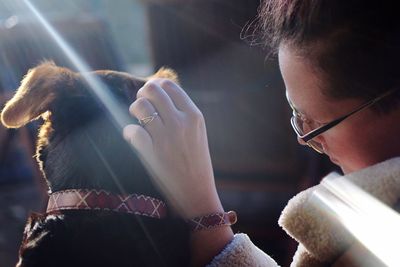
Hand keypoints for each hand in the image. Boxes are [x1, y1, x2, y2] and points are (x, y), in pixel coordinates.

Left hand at [123, 79, 222, 217]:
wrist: (197, 192)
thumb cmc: (196, 162)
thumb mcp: (197, 133)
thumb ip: (183, 114)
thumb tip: (159, 96)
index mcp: (194, 116)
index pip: (169, 85)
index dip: (155, 86)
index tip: (152, 96)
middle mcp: (181, 122)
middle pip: (152, 89)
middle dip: (142, 95)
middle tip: (142, 106)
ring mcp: (166, 137)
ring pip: (139, 106)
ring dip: (134, 112)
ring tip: (138, 121)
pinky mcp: (152, 153)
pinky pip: (132, 131)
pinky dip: (129, 133)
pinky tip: (133, 138)